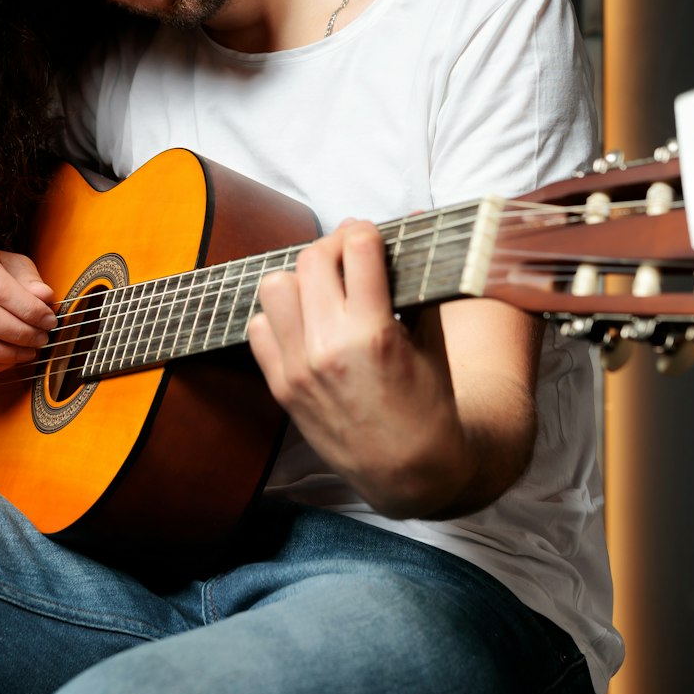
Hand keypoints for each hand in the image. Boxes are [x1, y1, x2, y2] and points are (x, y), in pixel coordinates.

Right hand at [0, 245, 56, 376]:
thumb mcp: (11, 266)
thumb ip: (29, 279)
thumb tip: (44, 297)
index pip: (0, 289)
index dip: (29, 310)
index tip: (49, 321)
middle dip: (18, 335)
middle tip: (40, 340)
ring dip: (1, 355)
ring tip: (25, 354)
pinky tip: (2, 364)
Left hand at [245, 219, 466, 516]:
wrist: (410, 471)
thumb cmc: (431, 405)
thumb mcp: (434, 340)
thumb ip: (419, 280)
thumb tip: (414, 222)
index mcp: (375, 333)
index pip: (357, 249)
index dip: (364, 231)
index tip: (369, 234)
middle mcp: (329, 348)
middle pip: (311, 259)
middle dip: (332, 246)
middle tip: (347, 256)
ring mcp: (298, 369)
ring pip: (274, 286)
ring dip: (298, 279)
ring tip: (323, 290)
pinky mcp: (280, 387)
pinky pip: (258, 328)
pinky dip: (277, 318)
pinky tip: (304, 324)